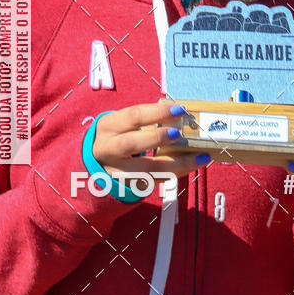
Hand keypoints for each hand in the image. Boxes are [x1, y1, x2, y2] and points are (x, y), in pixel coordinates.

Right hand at [92, 102, 210, 193]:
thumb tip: (181, 116)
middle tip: (179, 133)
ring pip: (146, 170)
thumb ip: (146, 120)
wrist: (94, 161)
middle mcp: (109, 149)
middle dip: (157, 138)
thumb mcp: (122, 123)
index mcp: (109, 126)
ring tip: (199, 157)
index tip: (180, 109)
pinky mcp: (128, 185)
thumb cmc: (117, 135)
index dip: (157, 112)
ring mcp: (117, 170)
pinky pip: (155, 181)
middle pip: (131, 144)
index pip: (133, 116)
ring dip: (176, 164)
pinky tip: (192, 165)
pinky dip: (176, 173)